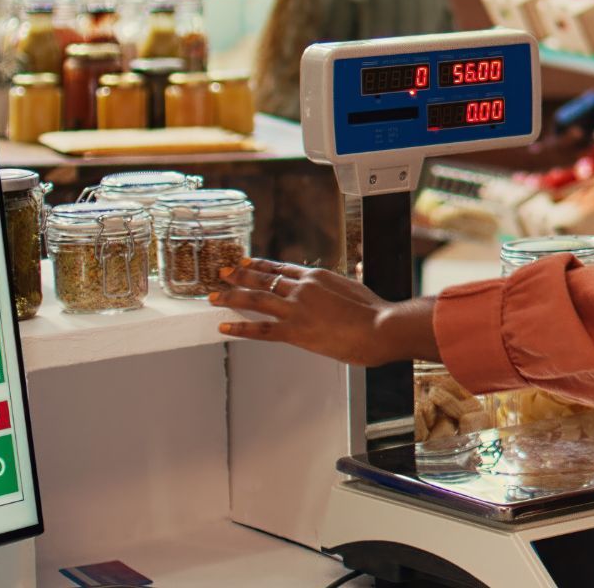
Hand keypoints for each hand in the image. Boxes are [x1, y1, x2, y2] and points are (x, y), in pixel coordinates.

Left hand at [210, 258, 404, 367]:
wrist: (381, 327)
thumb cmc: (376, 312)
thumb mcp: (359, 288)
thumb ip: (347, 284)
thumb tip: (352, 278)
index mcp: (318, 277)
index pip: (282, 268)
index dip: (262, 264)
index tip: (248, 262)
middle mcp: (303, 288)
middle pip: (264, 278)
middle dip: (240, 275)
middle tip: (223, 273)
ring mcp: (296, 308)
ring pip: (255, 298)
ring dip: (231, 296)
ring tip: (213, 296)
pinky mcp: (295, 330)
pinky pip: (260, 329)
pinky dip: (239, 326)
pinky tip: (224, 326)